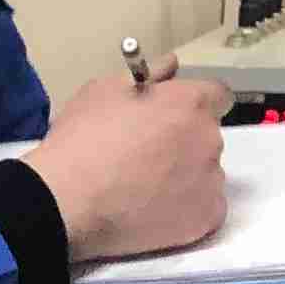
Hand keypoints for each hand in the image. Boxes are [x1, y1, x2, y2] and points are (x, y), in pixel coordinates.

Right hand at [23, 72, 229, 261]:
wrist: (67, 201)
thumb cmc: (82, 141)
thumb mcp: (104, 90)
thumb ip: (148, 75)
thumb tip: (170, 66)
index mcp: (190, 103)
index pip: (217, 96)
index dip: (194, 106)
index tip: (175, 118)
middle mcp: (209, 139)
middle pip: (207, 137)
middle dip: (184, 144)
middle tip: (147, 157)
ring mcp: (211, 181)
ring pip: (205, 175)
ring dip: (185, 178)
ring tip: (143, 190)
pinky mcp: (206, 217)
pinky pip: (205, 209)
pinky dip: (185, 211)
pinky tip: (153, 212)